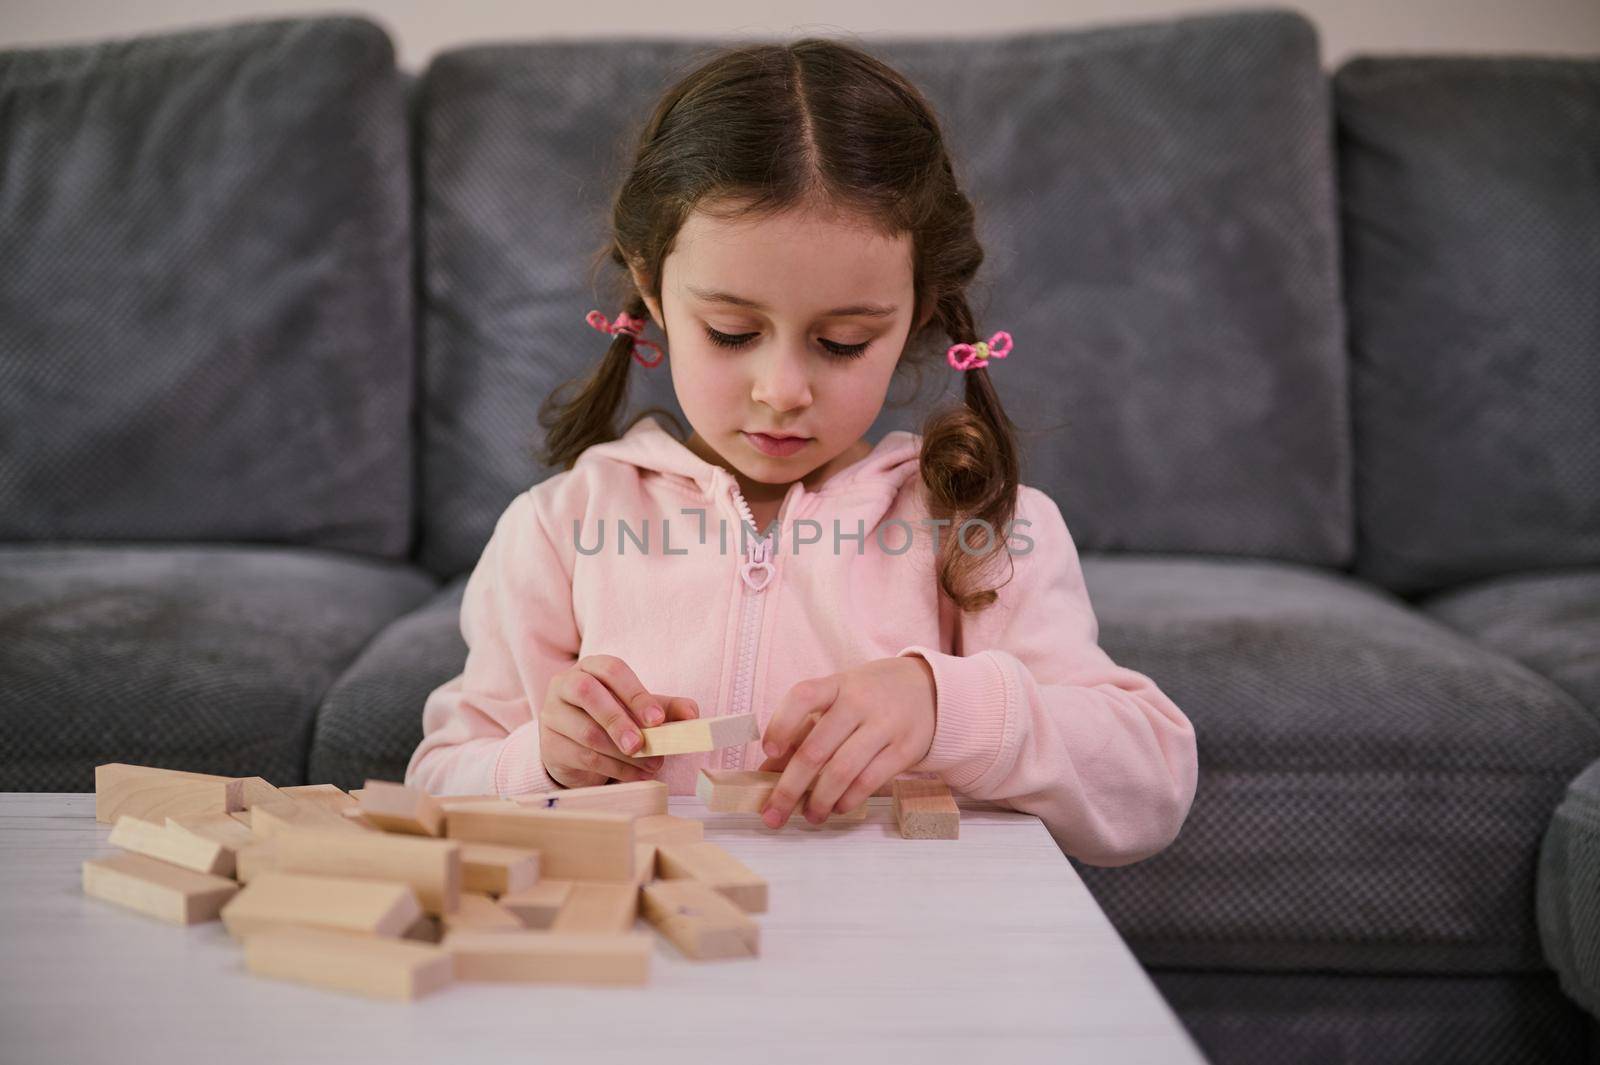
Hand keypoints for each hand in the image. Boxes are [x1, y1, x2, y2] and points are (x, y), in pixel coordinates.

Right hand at [540, 654, 698, 788]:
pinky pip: (583, 757)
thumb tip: (692, 714)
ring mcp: (552, 714)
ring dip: (622, 754)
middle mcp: (565, 684)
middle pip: (588, 693)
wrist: (576, 747)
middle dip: (619, 720)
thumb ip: (666, 708)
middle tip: (642, 745)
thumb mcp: (640, 710)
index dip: (636, 693)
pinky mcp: (549, 745)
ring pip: (587, 732)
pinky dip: (614, 769)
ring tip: (651, 765)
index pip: (611, 670)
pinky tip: (634, 775)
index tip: (658, 720)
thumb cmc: (611, 718)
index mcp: (591, 667)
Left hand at [756, 656, 936, 827]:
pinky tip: (838, 807)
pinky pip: (869, 781)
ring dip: (819, 800)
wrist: (929, 689)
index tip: (769, 752)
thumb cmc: (870, 697)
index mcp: (837, 684)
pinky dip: (848, 800)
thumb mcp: (838, 698)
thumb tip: (767, 773)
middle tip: (773, 813)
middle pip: (816, 749)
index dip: (781, 725)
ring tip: (809, 816)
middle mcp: (859, 702)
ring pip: (842, 771)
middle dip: (789, 788)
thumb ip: (804, 730)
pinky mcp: (905, 749)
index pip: (803, 697)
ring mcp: (884, 725)